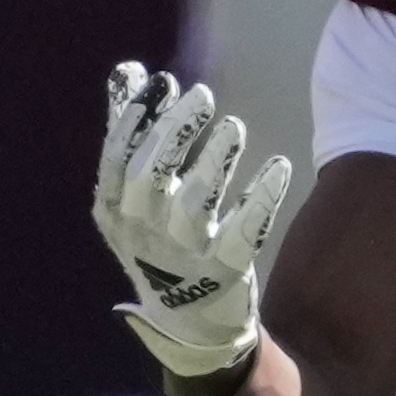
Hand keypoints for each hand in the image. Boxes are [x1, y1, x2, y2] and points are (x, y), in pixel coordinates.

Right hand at [94, 66, 290, 374]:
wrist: (190, 323)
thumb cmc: (161, 239)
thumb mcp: (137, 193)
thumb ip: (133, 131)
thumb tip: (128, 72)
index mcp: (116, 212)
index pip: (116, 161)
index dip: (135, 120)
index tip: (161, 80)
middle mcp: (143, 234)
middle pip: (150, 179)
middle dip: (173, 134)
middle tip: (202, 93)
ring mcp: (183, 257)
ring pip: (194, 207)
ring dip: (214, 163)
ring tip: (235, 126)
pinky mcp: (225, 273)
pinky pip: (242, 236)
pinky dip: (260, 201)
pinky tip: (279, 166)